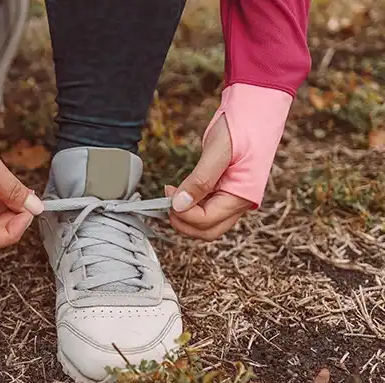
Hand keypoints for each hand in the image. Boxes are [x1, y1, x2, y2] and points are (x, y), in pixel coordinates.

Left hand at [166, 115, 252, 240]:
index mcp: (243, 196)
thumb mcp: (218, 150)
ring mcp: (235, 197)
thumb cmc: (244, 124)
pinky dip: (192, 205)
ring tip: (172, 194)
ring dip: (186, 215)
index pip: (207, 221)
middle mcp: (241, 202)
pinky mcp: (228, 189)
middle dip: (184, 222)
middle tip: (168, 201)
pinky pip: (208, 208)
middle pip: (207, 230)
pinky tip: (182, 190)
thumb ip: (200, 180)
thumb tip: (179, 205)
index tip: (169, 194)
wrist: (259, 106)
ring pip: (207, 222)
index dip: (184, 214)